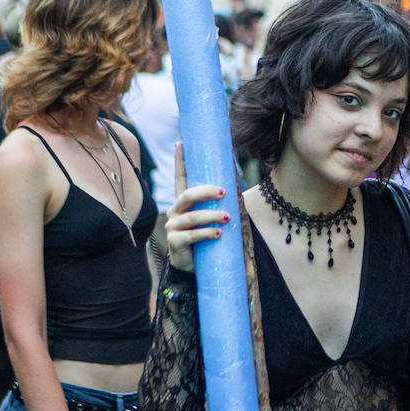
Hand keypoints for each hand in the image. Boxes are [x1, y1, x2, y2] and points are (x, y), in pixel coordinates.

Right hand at [164, 142, 227, 272]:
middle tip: (224, 193)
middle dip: (206, 191)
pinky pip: (190, 235)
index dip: (180, 161)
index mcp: (183, 202)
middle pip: (187, 195)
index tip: (181, 143)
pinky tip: (217, 233)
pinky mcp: (174, 242)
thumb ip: (219, 201)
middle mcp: (175, 211)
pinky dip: (205, 233)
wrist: (195, 267)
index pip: (180, 178)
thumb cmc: (207, 237)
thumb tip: (236, 178)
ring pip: (191, 216)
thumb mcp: (213, 216)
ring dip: (211, 216)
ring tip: (227, 218)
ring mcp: (173, 226)